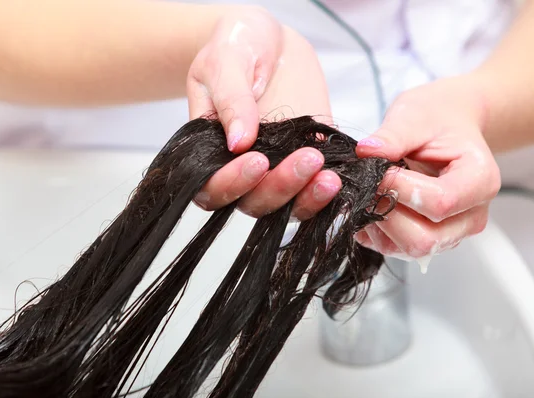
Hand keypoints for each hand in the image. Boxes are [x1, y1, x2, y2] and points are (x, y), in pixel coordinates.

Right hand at [188, 7, 339, 219]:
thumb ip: (231, 101)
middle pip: (253, 203)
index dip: (233, 183)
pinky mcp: (305, 163)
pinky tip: (341, 176)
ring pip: (286, 205)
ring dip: (308, 197)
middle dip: (279, 188)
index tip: (257, 159)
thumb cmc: (235, 46)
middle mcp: (239, 171)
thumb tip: (239, 143)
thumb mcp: (225, 63)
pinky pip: (314, 189)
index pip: (212, 188)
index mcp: (207, 153)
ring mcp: (275, 170)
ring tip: (330, 177)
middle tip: (307, 158)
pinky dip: (327, 192)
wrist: (270, 41)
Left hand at [354, 76, 500, 260]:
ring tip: (371, 192)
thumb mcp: (415, 118)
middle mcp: (471, 216)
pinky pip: (395, 250)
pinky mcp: (428, 241)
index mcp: (480, 181)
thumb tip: (366, 151)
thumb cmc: (435, 120)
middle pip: (425, 239)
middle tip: (370, 185)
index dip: (399, 189)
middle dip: (387, 212)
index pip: (439, 203)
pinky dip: (375, 231)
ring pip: (409, 249)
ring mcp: (450, 234)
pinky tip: (372, 203)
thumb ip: (393, 135)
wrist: (443, 127)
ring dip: (379, 223)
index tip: (378, 170)